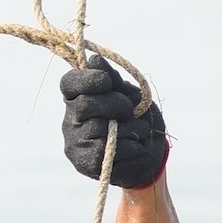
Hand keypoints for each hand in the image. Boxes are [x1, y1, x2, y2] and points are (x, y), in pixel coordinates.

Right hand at [60, 54, 167, 188]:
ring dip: (129, 127)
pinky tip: (137, 146)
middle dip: (115, 104)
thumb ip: (114, 80)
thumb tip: (95, 59)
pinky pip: (107, 150)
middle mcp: (71, 119)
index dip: (87, 79)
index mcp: (79, 98)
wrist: (152, 154)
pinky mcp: (85, 163)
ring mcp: (75, 142)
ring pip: (99, 128)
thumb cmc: (139, 119)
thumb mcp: (131, 94)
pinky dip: (130, 146)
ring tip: (140, 130)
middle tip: (131, 111)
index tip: (107, 82)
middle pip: (85, 104)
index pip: (69, 83)